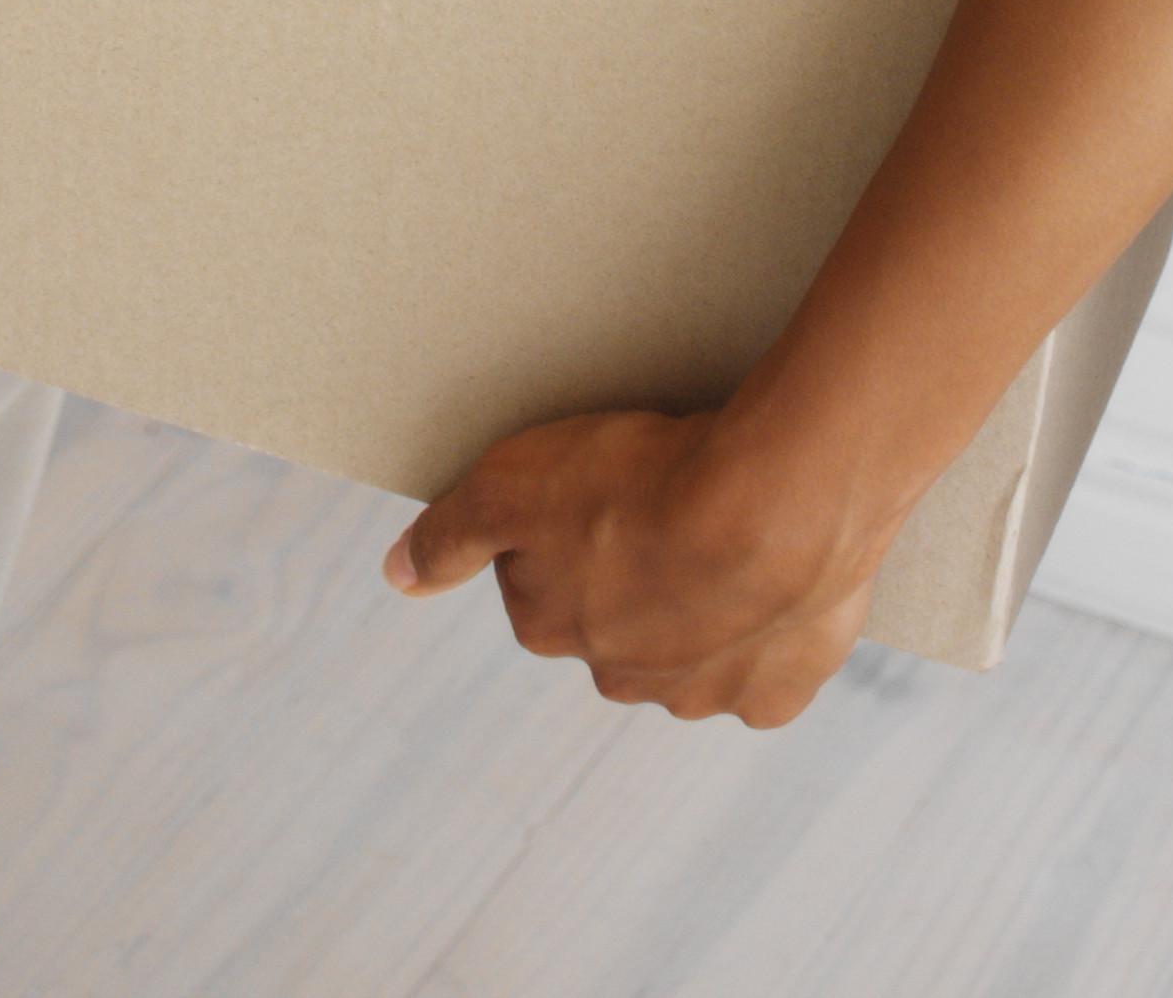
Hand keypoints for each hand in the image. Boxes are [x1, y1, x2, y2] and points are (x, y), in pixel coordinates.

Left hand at [382, 404, 891, 726]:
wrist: (775, 505)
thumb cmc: (641, 479)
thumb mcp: (512, 480)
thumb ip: (449, 531)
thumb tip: (395, 573)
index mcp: (551, 628)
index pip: (541, 575)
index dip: (570, 521)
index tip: (605, 483)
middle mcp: (620, 678)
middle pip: (617, 618)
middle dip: (636, 570)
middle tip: (667, 500)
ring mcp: (702, 693)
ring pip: (694, 647)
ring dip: (706, 601)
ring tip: (730, 525)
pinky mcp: (777, 691)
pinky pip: (768, 667)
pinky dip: (771, 629)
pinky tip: (778, 574)